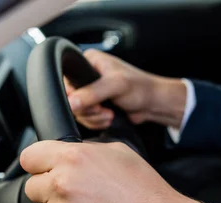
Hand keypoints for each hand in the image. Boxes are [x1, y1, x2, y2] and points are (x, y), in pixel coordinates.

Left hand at [20, 140, 218, 202]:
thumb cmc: (148, 194)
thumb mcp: (120, 153)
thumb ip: (85, 151)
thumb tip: (66, 154)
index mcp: (73, 159)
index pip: (29, 158)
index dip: (39, 165)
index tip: (44, 171)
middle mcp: (62, 185)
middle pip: (32, 188)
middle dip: (50, 191)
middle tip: (79, 198)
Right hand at [65, 49, 186, 129]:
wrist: (153, 103)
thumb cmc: (140, 87)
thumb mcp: (115, 86)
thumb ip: (92, 93)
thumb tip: (71, 102)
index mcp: (88, 61)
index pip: (67, 80)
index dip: (74, 96)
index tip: (90, 103)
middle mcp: (87, 75)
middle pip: (71, 99)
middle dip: (88, 110)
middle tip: (103, 110)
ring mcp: (91, 91)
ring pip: (78, 111)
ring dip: (94, 118)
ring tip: (109, 115)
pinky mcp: (96, 105)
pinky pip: (86, 118)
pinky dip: (96, 122)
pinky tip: (109, 118)